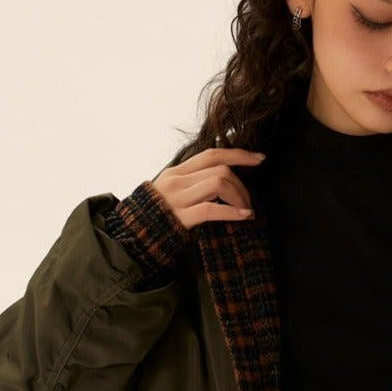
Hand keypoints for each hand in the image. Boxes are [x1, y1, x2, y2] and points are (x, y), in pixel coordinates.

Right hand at [149, 148, 265, 229]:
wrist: (133, 236)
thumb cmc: (158, 215)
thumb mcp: (172, 191)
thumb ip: (192, 183)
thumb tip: (223, 179)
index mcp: (176, 171)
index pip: (212, 154)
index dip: (238, 154)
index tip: (258, 158)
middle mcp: (176, 180)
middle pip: (220, 169)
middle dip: (242, 184)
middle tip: (248, 201)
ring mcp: (178, 198)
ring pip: (219, 183)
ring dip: (239, 196)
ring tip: (245, 210)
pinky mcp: (180, 218)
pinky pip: (211, 210)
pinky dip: (232, 212)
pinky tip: (244, 216)